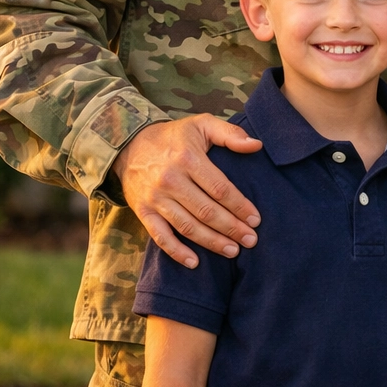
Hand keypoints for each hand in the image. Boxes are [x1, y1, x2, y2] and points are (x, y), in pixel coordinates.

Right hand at [113, 116, 263, 267]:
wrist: (129, 145)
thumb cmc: (174, 136)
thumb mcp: (201, 124)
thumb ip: (230, 134)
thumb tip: (257, 145)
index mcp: (188, 158)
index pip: (220, 188)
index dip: (239, 206)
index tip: (255, 219)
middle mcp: (171, 180)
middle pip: (206, 211)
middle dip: (231, 228)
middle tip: (251, 240)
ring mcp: (155, 198)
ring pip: (188, 226)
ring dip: (212, 242)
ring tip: (233, 251)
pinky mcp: (143, 212)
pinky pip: (161, 236)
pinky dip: (177, 252)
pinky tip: (195, 263)